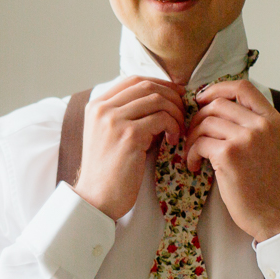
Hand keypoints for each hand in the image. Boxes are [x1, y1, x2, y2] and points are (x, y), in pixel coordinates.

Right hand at [73, 76, 185, 219]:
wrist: (97, 197)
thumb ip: (128, 115)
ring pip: (157, 100)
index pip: (134, 80)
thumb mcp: (111, 134)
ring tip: (178, 129)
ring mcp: (114, 120)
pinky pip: (161, 119)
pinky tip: (173, 139)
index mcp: (96, 105)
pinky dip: (173, 126)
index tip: (175, 95)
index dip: (160, 84)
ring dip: (175, 113)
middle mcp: (103, 108)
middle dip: (171, 97)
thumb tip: (163, 100)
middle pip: (147, 86)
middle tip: (183, 112)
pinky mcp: (128, 135)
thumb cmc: (108, 170)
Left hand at [184, 81, 279, 241]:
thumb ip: (250, 123)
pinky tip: (195, 165)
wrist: (272, 213)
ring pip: (205, 122)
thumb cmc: (265, 182)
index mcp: (272, 119)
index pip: (243, 87)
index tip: (202, 100)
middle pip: (218, 104)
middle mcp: (261, 125)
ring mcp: (246, 138)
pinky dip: (191, 153)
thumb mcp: (268, 143)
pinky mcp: (229, 155)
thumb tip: (214, 106)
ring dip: (192, 138)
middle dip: (198, 118)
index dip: (217, 88)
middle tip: (193, 135)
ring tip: (194, 154)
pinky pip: (199, 142)